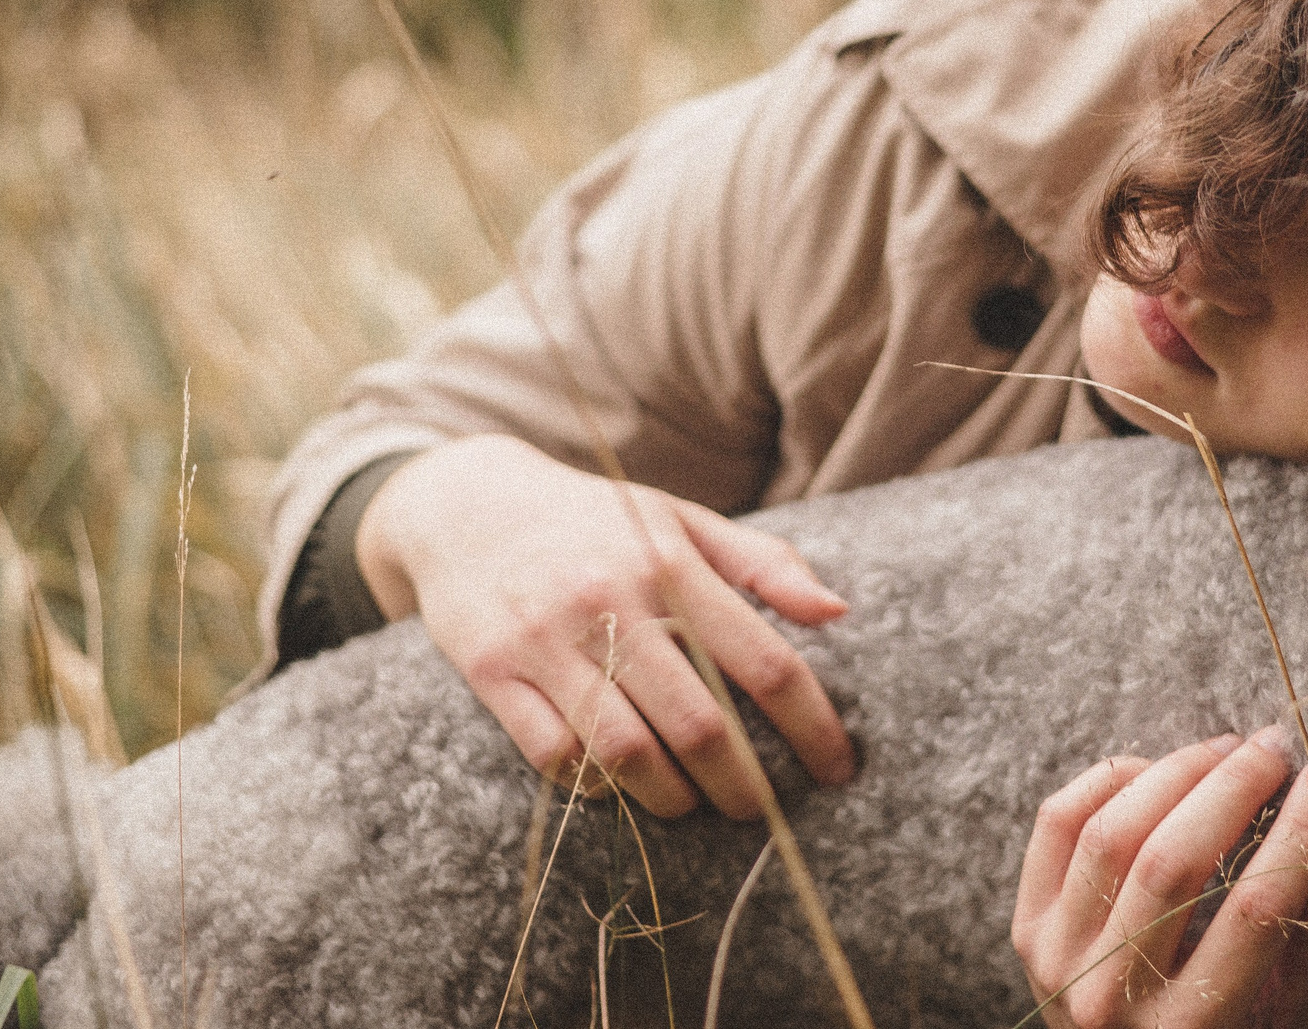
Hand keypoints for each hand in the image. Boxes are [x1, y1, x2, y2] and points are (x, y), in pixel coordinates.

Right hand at [355, 434, 856, 818]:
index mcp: (670, 562)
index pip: (764, 662)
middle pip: (701, 724)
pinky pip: (555, 756)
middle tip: (761, 806)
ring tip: (692, 803)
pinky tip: (619, 786)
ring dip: (672, 797)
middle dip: (743, 784)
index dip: (813, 726)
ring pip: (628, 752)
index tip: (839, 767)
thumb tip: (837, 613)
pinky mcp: (493, 672)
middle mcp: (612, 600)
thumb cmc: (595, 520)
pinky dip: (596, 785)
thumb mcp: (680, 520)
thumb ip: (762, 563)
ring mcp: (548, 639)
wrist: (467, 501)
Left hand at [1013, 728, 1307, 1028]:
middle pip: (1175, 860)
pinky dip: (1109, 782)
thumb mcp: (1272, 1018)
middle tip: (1273, 746)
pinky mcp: (1026, 926)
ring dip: (1176, 772)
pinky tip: (1154, 771)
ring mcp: (1058, 958)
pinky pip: (1058, 823)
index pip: (1254, 911)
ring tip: (1223, 750)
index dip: (1297, 833)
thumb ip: (1303, 949)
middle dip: (1233, 786)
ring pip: (1115, 832)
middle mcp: (1113, 996)